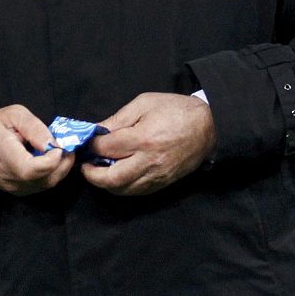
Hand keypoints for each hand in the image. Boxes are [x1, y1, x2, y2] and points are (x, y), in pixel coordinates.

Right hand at [0, 105, 74, 195]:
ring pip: (46, 185)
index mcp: (6, 158)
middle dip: (63, 164)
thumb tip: (52, 143)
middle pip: (46, 180)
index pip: (34, 169)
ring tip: (62, 152)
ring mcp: (15, 188)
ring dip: (60, 170)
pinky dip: (51, 174)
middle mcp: (11, 179)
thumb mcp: (12, 115)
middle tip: (69, 147)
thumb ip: (33, 127)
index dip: (53, 159)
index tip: (60, 145)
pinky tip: (51, 160)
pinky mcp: (18, 191)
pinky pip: (41, 186)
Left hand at [82, 92, 216, 195]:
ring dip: (105, 183)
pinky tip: (118, 175)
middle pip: (111, 179)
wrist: (209, 127)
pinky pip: (136, 192)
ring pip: (123, 190)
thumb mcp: (144, 103)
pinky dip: (122, 187)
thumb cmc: (175, 110)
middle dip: (92, 174)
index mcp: (143, 138)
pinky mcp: (163, 183)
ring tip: (99, 170)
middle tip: (85, 165)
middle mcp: (149, 161)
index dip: (91, 145)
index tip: (86, 142)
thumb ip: (119, 118)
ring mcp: (156, 176)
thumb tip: (96, 131)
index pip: (107, 148)